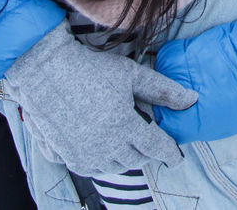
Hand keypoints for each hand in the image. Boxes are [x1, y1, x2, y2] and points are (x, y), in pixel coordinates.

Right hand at [2, 23, 197, 176]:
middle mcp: (104, 145)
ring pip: (115, 167)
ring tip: (131, 145)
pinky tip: (107, 149)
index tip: (177, 156)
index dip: (170, 153)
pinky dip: (104, 163)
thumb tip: (192, 100)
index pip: (156, 147)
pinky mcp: (66, 155)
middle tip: (152, 143)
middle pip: (136, 159)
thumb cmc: (90, 67)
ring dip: (127, 158)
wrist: (44, 70)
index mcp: (123, 125)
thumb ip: (163, 89)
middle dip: (148, 153)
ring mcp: (83, 153)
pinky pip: (92, 168)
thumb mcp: (131, 73)